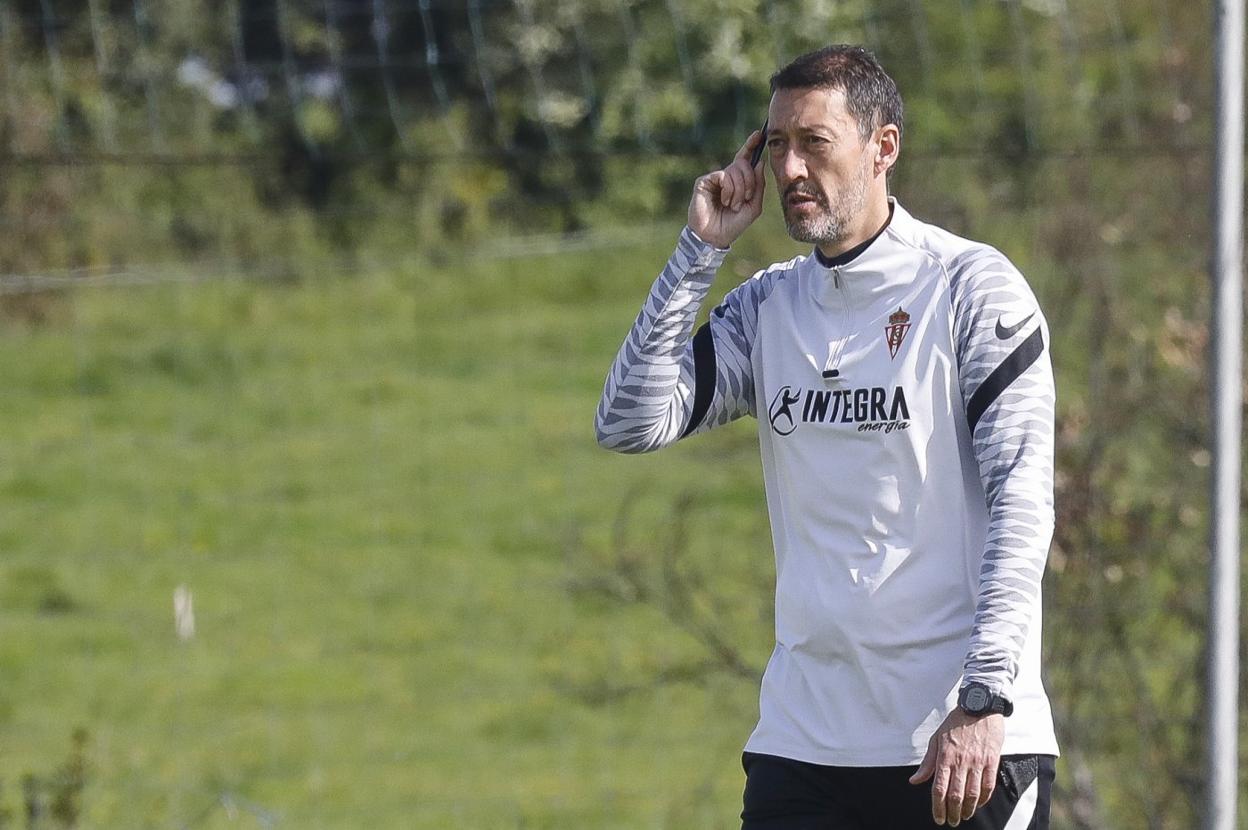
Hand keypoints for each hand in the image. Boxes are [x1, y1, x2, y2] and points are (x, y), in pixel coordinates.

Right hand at [687, 129, 765, 248]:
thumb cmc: (733, 224)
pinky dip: (729, 189)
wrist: (715, 237)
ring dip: (739, 190)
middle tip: (746, 198)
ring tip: (733, 205)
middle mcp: (726, 177)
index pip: (746, 159)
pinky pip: (724, 175)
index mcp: (738, 181)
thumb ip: (759, 185)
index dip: (752, 145)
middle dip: (749, 181)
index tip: (760, 134)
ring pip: (735, 170)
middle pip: (744, 163)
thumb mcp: (754, 206)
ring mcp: (715, 178)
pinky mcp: (704, 181)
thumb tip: (759, 163)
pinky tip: (725, 201)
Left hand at [908, 709, 1003, 826]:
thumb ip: (927, 763)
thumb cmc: (955, 723)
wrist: (979, 706)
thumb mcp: (936, 739)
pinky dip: (984, 798)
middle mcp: (961, 761)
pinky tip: (979, 804)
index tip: (938, 818)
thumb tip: (914, 780)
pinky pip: (989, 785)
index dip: (938, 807)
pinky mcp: (992, 760)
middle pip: (956, 795)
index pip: (939, 788)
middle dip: (953, 812)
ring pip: (973, 793)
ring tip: (965, 816)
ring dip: (968, 809)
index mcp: (945, 756)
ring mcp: (978, 762)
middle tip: (952, 821)